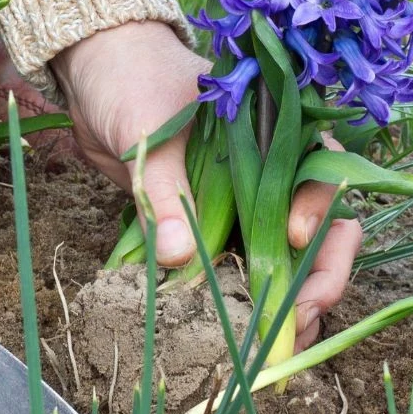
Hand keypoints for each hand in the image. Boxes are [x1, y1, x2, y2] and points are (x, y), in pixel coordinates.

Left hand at [52, 21, 361, 349]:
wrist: (92, 71)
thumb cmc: (132, 79)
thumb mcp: (151, 125)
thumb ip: (166, 188)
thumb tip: (180, 253)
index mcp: (272, 128)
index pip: (320, 169)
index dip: (320, 207)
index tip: (296, 237)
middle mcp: (266, 167)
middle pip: (317, 225)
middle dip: (318, 273)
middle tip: (302, 316)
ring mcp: (240, 198)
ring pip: (281, 254)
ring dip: (286, 298)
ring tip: (282, 342)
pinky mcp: (208, 222)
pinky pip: (234, 264)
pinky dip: (242, 298)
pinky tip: (242, 333)